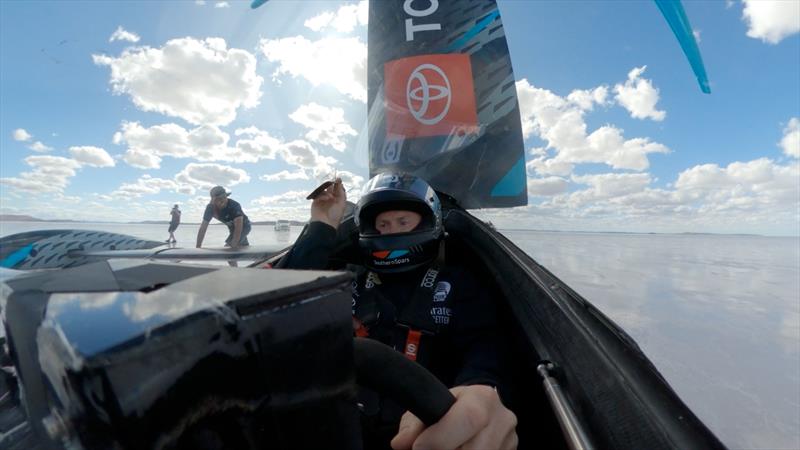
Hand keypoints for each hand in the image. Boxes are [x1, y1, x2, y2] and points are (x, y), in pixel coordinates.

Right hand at [310, 178, 346, 229]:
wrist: (325, 223)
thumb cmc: (335, 215)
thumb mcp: (342, 203)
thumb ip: (341, 193)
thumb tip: (340, 183)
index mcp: (337, 200)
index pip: (337, 190)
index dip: (338, 184)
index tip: (338, 178)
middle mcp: (329, 199)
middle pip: (330, 188)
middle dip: (331, 185)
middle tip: (333, 182)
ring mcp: (322, 200)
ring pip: (323, 191)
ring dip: (327, 192)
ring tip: (330, 197)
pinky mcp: (316, 202)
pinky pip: (318, 195)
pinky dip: (322, 195)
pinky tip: (326, 199)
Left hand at [391, 385, 517, 449]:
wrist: (479, 408)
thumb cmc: (450, 407)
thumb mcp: (430, 406)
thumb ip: (413, 425)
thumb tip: (400, 444)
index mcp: (483, 397)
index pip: (467, 418)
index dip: (441, 438)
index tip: (418, 447)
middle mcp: (502, 419)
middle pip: (474, 449)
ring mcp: (510, 441)